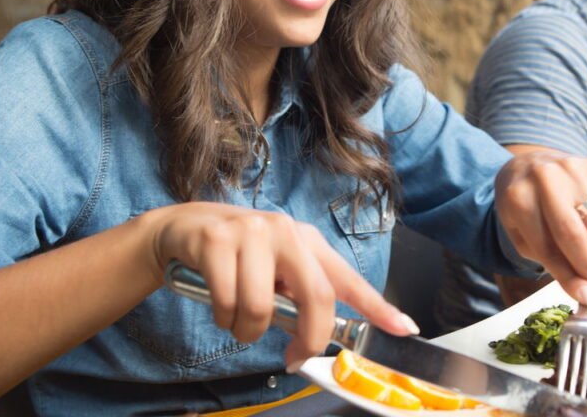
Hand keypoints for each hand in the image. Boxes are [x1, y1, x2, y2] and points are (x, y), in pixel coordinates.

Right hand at [141, 202, 416, 370]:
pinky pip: (227, 303)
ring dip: (247, 331)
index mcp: (307, 241)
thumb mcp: (274, 270)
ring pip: (261, 309)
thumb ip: (298, 297)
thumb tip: (318, 337)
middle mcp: (285, 231)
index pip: (348, 279)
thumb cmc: (237, 258)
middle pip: (316, 296)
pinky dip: (222, 319)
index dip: (378, 306)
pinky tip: (218, 304)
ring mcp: (251, 232)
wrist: (182, 230)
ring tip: (237, 319)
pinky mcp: (216, 241)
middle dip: (309, 339)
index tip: (405, 328)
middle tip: (294, 357)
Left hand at [494, 152, 586, 305]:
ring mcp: (571, 167)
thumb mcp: (522, 234)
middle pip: (575, 233)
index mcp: (518, 198)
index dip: (569, 276)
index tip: (586, 298)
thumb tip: (586, 291)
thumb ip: (551, 261)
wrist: (526, 164)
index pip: (547, 246)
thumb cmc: (523, 206)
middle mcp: (545, 178)